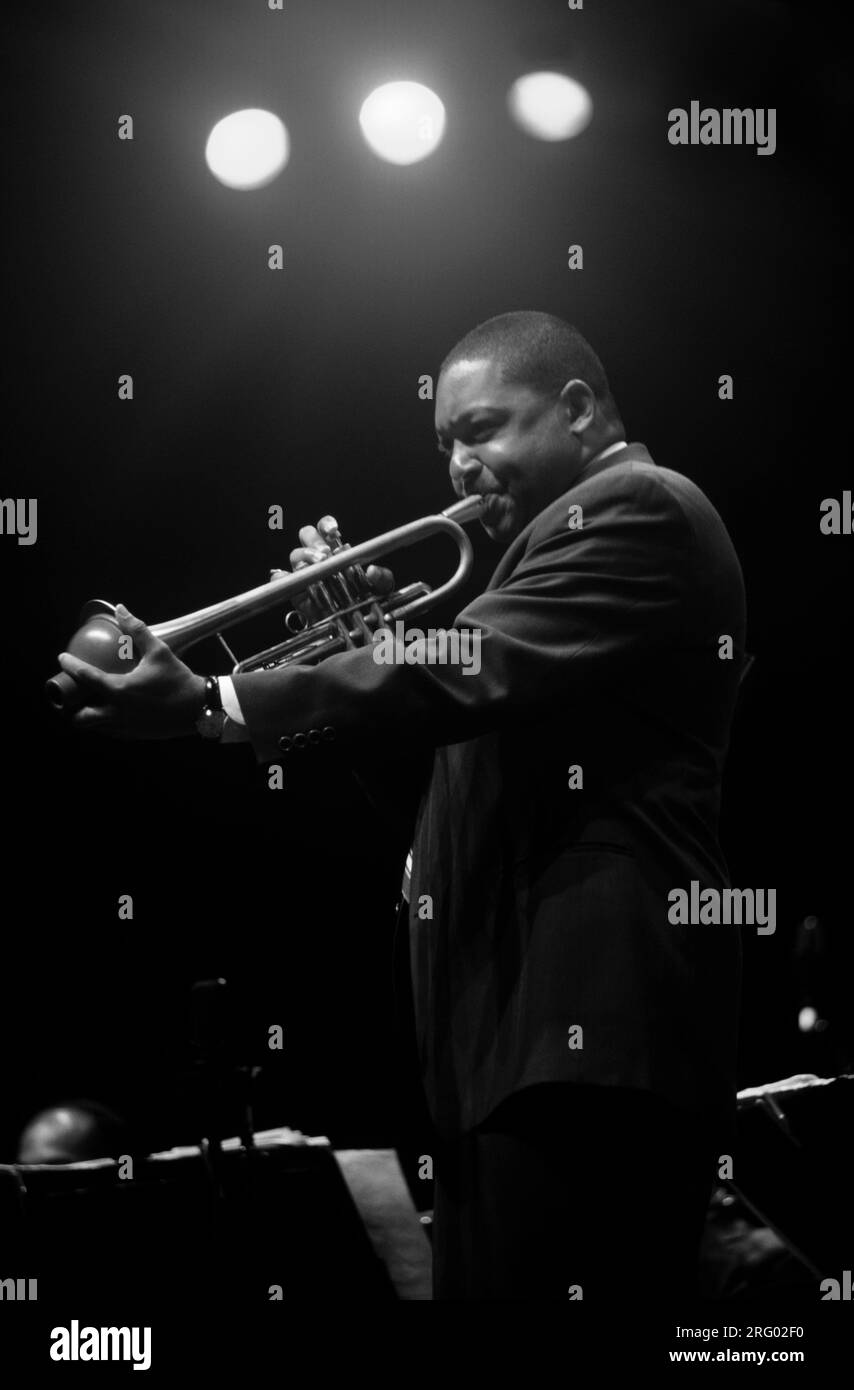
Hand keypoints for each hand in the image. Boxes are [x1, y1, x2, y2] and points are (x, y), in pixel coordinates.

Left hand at [57, 604, 206, 738]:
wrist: (198, 708)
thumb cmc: (177, 679)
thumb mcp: (159, 651)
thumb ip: (137, 630)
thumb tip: (121, 610)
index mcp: (119, 690)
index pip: (85, 678)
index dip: (70, 666)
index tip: (62, 659)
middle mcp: (117, 712)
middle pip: (80, 717)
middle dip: (71, 707)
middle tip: (72, 693)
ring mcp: (125, 726)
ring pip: (94, 727)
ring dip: (86, 716)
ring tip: (87, 703)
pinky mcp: (134, 734)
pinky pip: (110, 731)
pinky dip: (104, 723)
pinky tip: (109, 712)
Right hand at [271, 516, 394, 624]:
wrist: (354, 631)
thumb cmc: (368, 605)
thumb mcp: (381, 590)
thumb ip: (382, 578)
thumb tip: (373, 571)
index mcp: (338, 552)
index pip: (326, 529)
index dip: (326, 525)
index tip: (333, 531)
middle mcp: (320, 560)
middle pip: (307, 536)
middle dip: (314, 541)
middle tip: (325, 555)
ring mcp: (306, 576)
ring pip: (296, 556)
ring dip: (304, 557)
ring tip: (318, 566)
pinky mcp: (297, 595)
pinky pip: (282, 581)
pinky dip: (282, 578)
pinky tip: (289, 577)